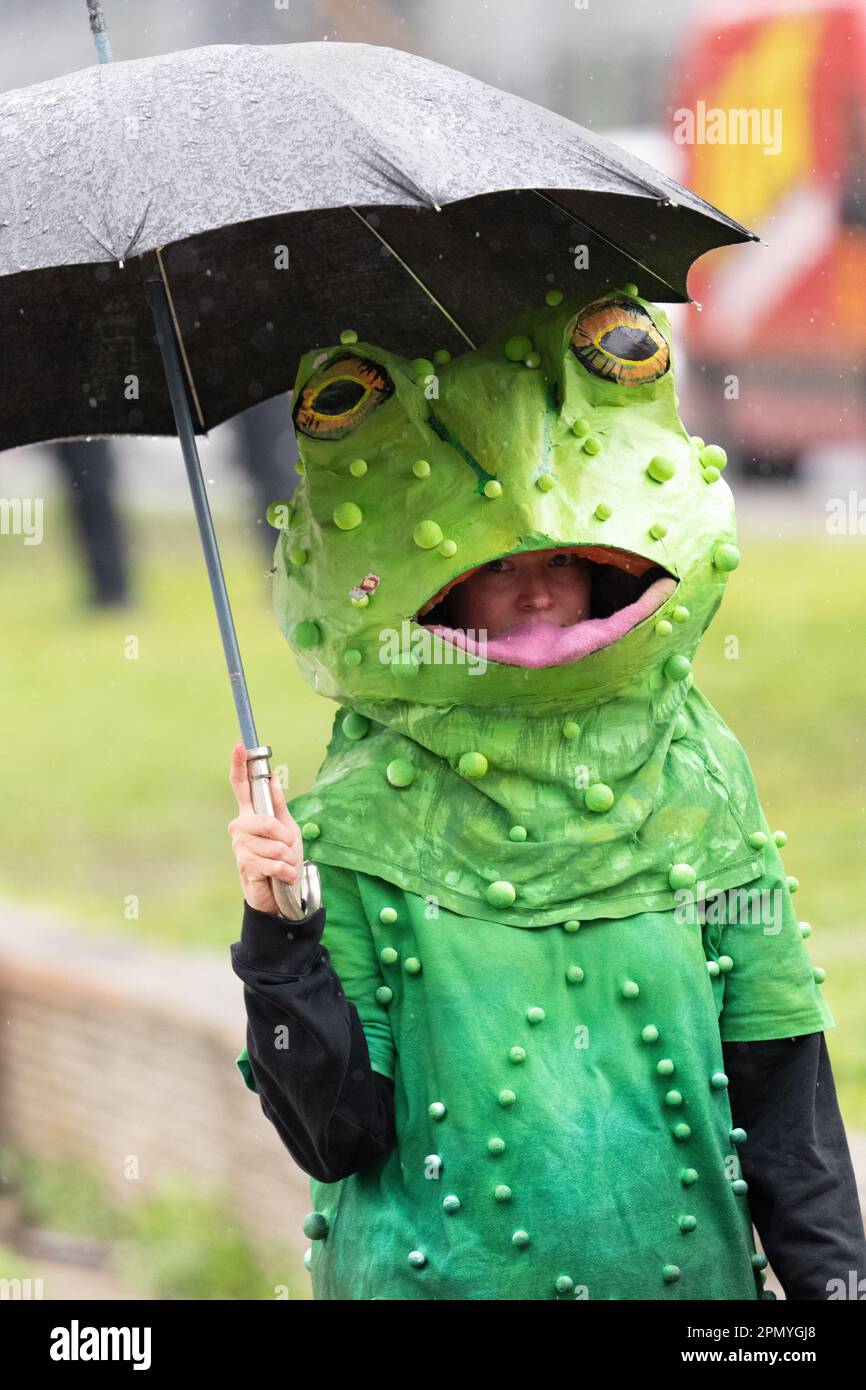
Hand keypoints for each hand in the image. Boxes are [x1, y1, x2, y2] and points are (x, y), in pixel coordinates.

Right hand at [228, 741, 302, 915]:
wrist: (282, 895)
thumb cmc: (284, 859)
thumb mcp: (288, 829)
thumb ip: (278, 806)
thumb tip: (272, 778)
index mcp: (251, 815)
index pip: (241, 786)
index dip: (239, 765)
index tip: (239, 744)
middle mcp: (240, 828)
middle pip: (263, 821)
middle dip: (283, 837)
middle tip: (287, 849)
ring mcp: (240, 847)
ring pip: (272, 845)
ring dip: (287, 858)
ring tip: (284, 865)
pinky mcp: (244, 866)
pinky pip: (272, 863)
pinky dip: (285, 871)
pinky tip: (283, 877)